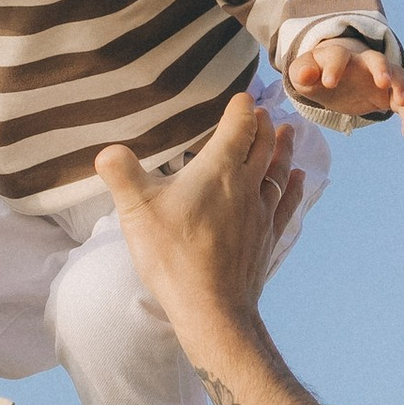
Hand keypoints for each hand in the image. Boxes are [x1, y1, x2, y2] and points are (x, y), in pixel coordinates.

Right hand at [92, 94, 302, 363]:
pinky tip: (297, 179)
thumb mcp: (136, 212)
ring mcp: (261, 213)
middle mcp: (247, 185)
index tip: (242, 95)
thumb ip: (121, 174)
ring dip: (283, 148)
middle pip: (262, 144)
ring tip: (289, 132)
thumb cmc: (173, 256)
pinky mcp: (268, 239)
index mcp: (219, 170)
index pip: (237, 126)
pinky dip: (293, 185)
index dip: (240, 108)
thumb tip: (105, 150)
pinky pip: (286, 203)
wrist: (213, 309)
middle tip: (263, 109)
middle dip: (262, 123)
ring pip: (279, 170)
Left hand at [290, 42, 403, 138]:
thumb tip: (305, 74)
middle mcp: (364, 64)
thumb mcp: (304, 74)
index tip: (328, 83)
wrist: (335, 77)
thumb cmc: (317, 74)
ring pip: (398, 77)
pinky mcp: (389, 96)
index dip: (334, 67)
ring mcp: (380, 79)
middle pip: (377, 59)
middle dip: (381, 69)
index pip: (338, 55)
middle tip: (383, 82)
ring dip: (402, 87)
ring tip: (402, 102)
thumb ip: (301, 72)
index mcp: (339, 57)